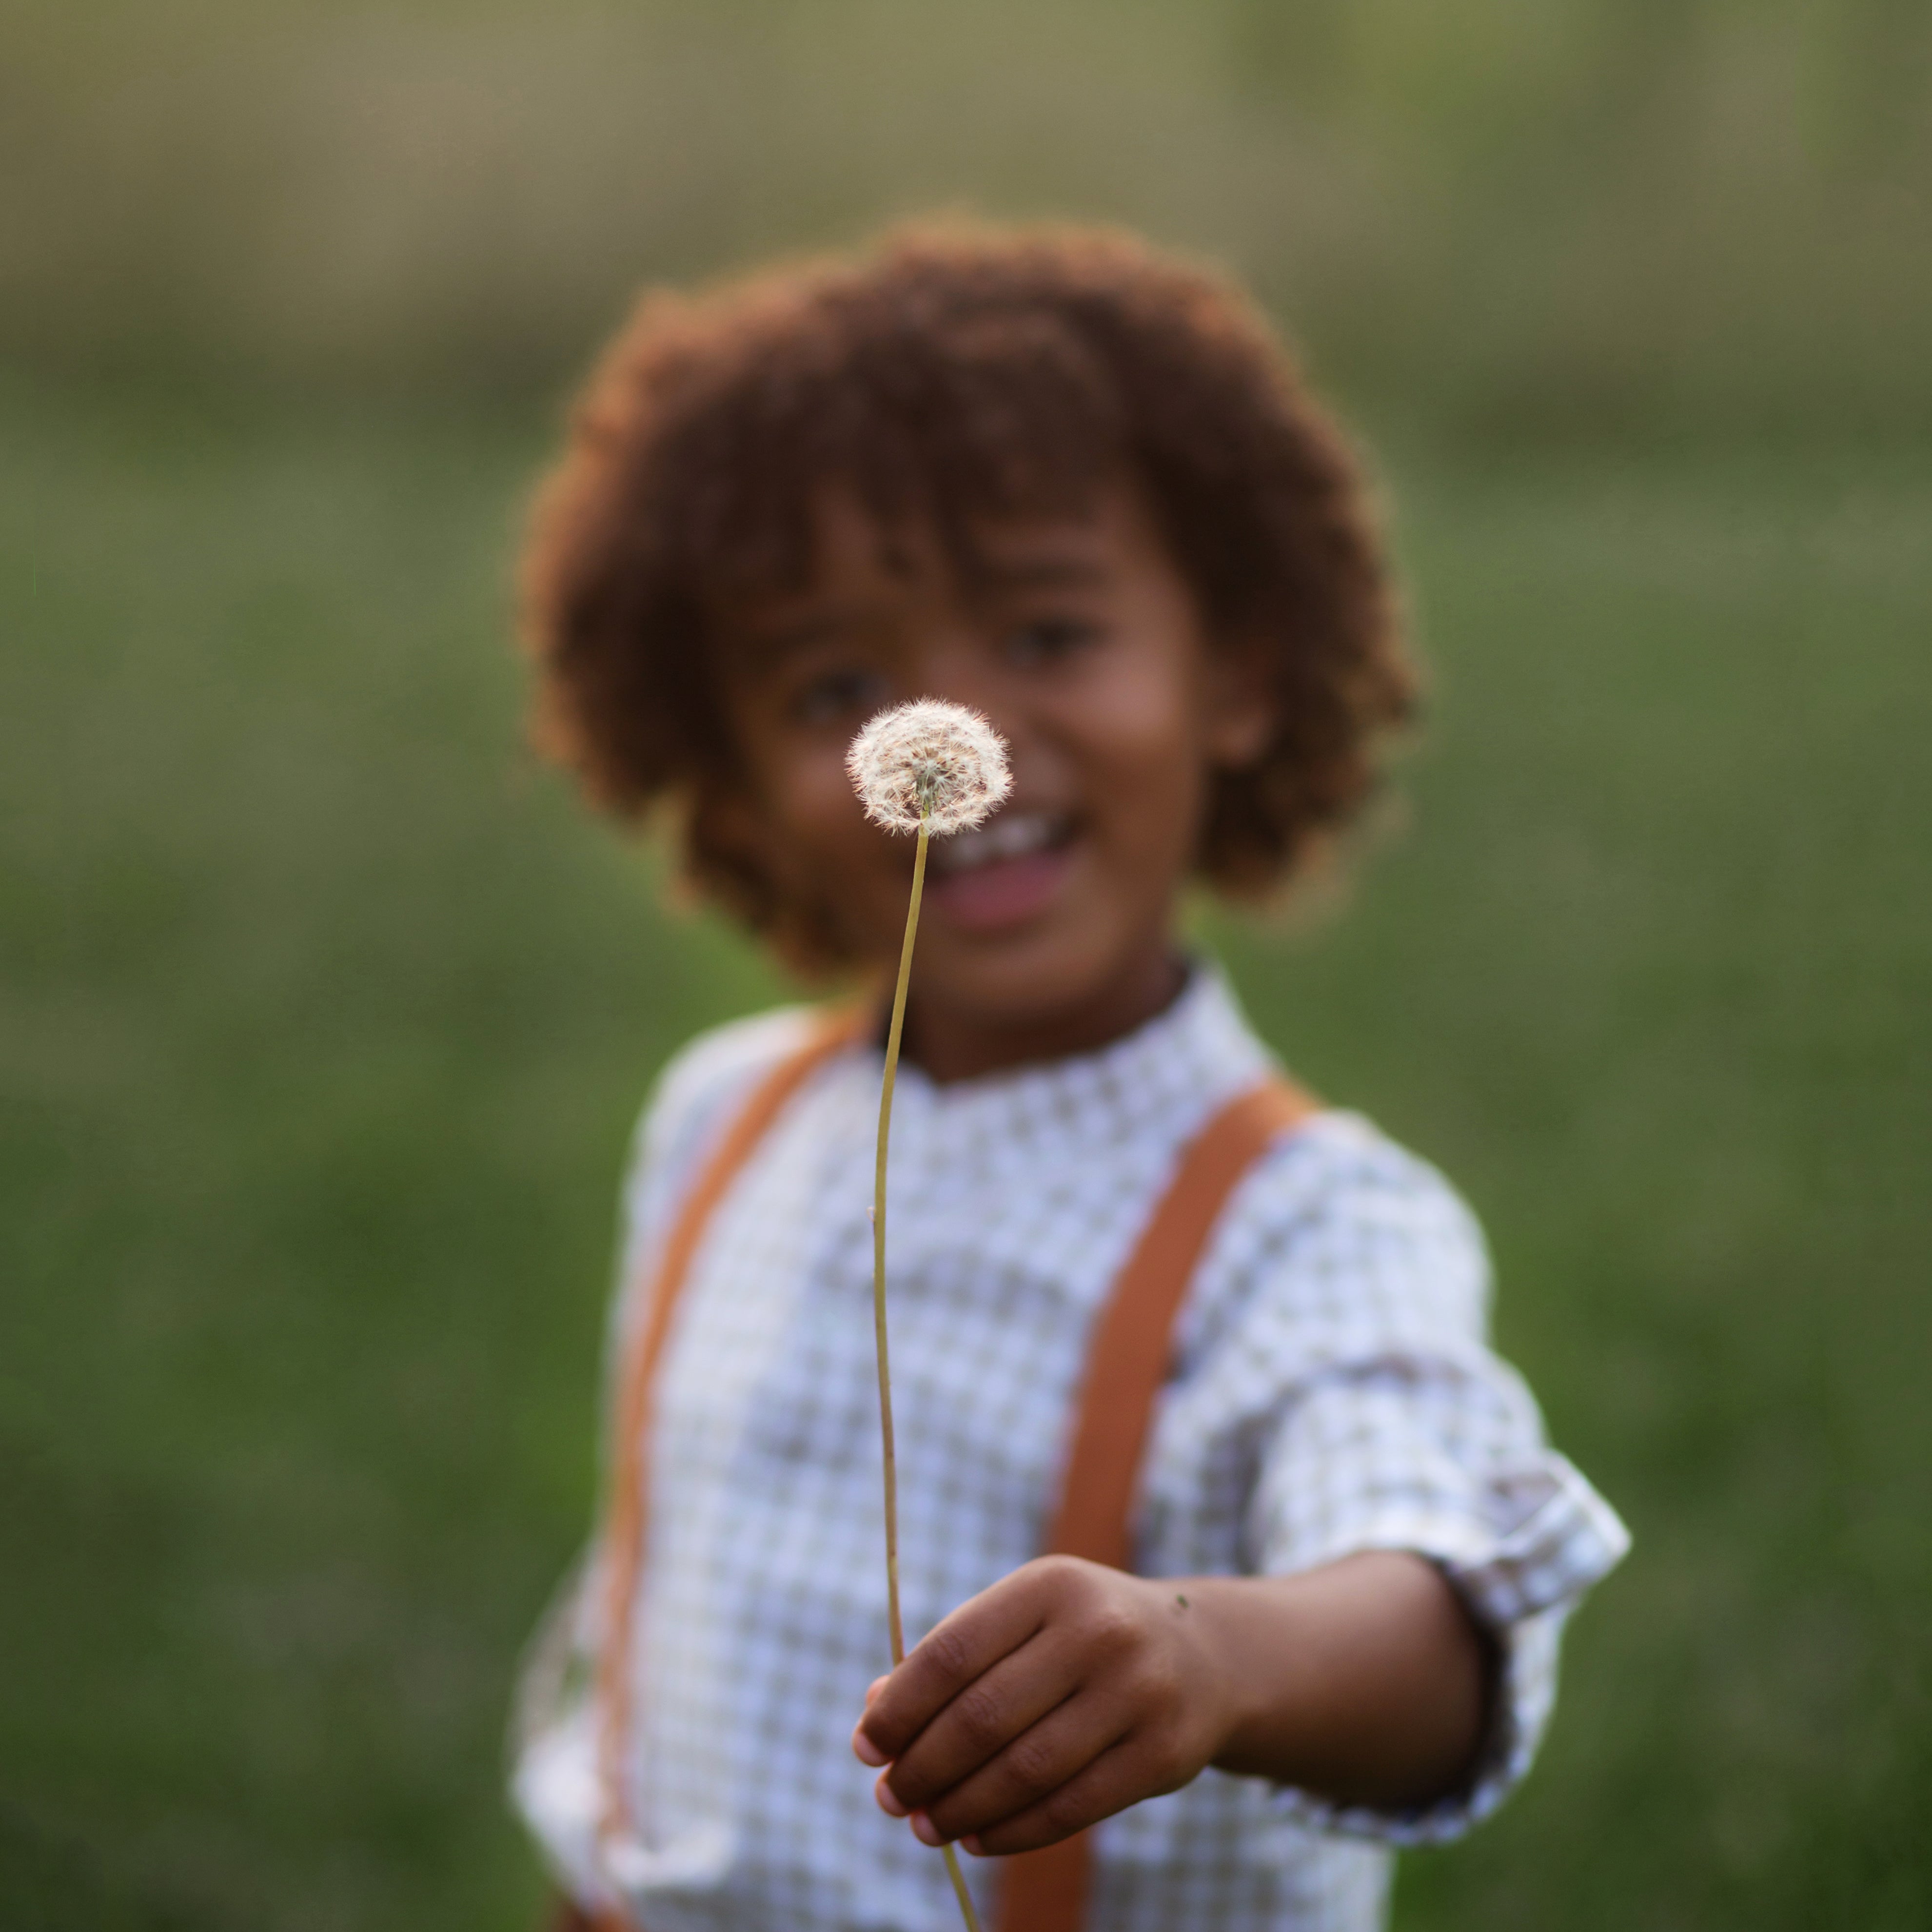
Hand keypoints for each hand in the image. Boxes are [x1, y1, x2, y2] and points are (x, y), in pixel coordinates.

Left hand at [849, 1554, 1236, 1856]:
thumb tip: (874, 1709)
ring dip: (960, 1808)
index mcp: (1050, 1585)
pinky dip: (1012, 1831)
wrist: (1201, 1655)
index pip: (953, 1651)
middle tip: (888, 1798)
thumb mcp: (1025, 1618)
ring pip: (1024, 1770)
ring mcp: (1137, 1692)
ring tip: (923, 1826)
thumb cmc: (1081, 1636)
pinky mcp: (1162, 1754)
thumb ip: (954, 1657)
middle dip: (922, 1767)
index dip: (899, 1706)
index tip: (864, 1745)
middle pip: (983, 1716)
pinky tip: (976, 1837)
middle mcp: (1098, 1631)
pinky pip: (1070, 1807)